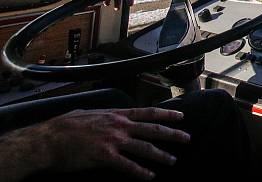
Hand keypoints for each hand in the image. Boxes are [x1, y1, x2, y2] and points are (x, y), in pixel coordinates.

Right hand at [37, 107, 189, 178]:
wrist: (48, 139)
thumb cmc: (65, 126)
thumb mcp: (90, 113)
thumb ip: (107, 116)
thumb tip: (114, 115)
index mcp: (116, 114)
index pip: (148, 112)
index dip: (166, 114)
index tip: (181, 116)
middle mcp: (119, 125)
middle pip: (152, 129)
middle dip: (172, 134)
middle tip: (187, 138)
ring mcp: (113, 140)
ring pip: (144, 148)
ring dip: (161, 155)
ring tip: (172, 160)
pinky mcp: (104, 156)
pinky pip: (127, 166)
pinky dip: (140, 172)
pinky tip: (149, 177)